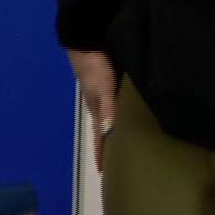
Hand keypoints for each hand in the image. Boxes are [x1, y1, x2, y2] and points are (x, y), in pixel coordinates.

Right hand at [67, 49, 117, 171]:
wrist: (85, 41)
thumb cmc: (93, 66)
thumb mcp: (102, 88)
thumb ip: (108, 108)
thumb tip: (111, 133)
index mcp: (97, 110)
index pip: (100, 138)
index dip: (102, 154)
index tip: (105, 174)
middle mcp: (100, 106)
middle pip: (106, 131)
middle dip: (111, 146)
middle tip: (122, 162)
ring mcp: (104, 95)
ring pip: (112, 119)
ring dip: (117, 131)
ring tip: (128, 143)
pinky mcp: (109, 84)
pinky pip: (117, 106)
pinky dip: (122, 115)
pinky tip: (130, 114)